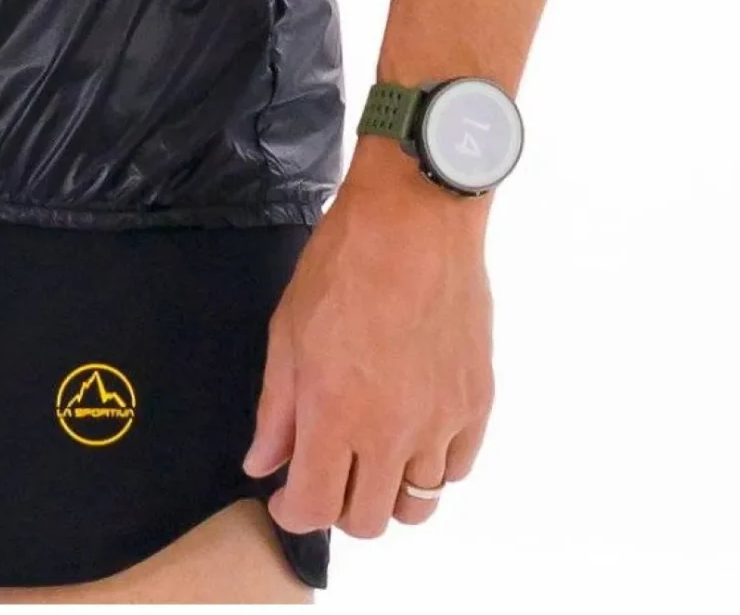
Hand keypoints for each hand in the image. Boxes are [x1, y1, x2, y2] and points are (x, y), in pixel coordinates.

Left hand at [243, 163, 495, 540]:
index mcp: (335, 413)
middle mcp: (392, 432)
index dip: (293, 512)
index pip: (316, 507)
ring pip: (418, 504)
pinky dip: (433, 466)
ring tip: (373, 455)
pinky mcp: (476, 403)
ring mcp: (441, 422)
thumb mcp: (288, 330)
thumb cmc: (342, 264)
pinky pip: (457, 468)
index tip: (285, 497)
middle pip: (369, 520)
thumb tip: (263, 464)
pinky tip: (414, 433)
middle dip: (339, 506)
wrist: (415, 219)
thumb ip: (277, 408)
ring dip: (389, 491)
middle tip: (329, 471)